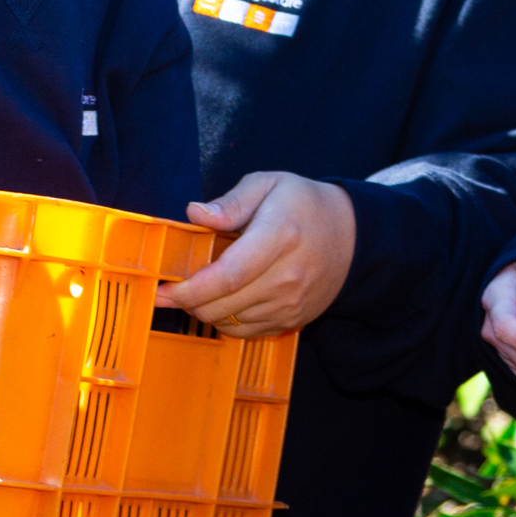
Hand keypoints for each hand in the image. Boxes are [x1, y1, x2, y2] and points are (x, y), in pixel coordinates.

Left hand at [159, 172, 355, 337]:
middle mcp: (287, 276)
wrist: (351, 236)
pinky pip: (246, 332)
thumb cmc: (303, 204)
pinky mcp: (293, 320)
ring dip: (204, 312)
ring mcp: (291, 303)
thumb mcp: (269, 184)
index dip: (190, 288)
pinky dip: (225, 321)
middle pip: (223, 305)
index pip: (228, 275)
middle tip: (170, 290)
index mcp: (279, 236)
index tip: (164, 288)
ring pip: (230, 322)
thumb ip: (231, 202)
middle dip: (188, 302)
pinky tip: (220, 302)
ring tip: (196, 291)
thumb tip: (195, 214)